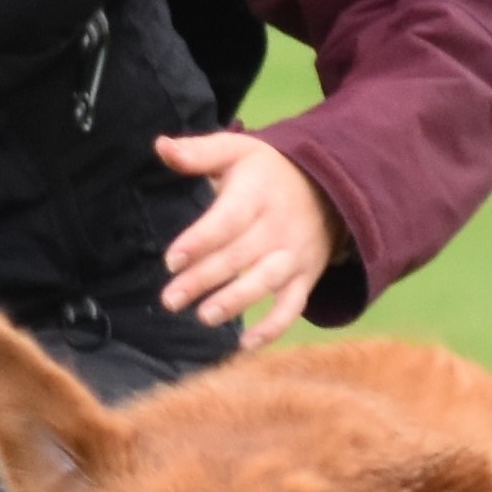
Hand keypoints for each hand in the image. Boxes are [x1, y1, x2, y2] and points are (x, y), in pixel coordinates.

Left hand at [156, 131, 344, 349]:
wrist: (330, 185)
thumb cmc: (269, 171)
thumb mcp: (238, 151)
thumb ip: (198, 152)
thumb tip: (160, 146)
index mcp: (258, 194)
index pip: (228, 220)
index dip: (200, 240)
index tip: (172, 259)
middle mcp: (278, 226)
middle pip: (239, 256)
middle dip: (204, 279)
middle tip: (171, 299)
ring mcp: (294, 254)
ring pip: (266, 282)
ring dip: (236, 302)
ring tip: (204, 317)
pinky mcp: (306, 276)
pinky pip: (293, 306)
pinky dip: (274, 327)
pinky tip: (246, 344)